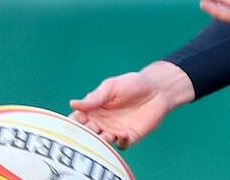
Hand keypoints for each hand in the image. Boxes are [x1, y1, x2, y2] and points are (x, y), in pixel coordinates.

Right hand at [69, 61, 192, 148]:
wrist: (157, 89)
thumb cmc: (132, 84)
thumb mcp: (111, 86)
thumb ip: (94, 97)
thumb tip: (72, 104)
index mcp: (93, 110)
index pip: (77, 121)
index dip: (73, 124)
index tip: (73, 123)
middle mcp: (101, 123)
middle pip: (87, 135)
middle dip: (86, 135)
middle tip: (90, 130)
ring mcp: (115, 131)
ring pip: (103, 143)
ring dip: (102, 142)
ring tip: (106, 134)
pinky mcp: (130, 136)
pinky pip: (122, 145)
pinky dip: (121, 143)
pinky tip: (123, 135)